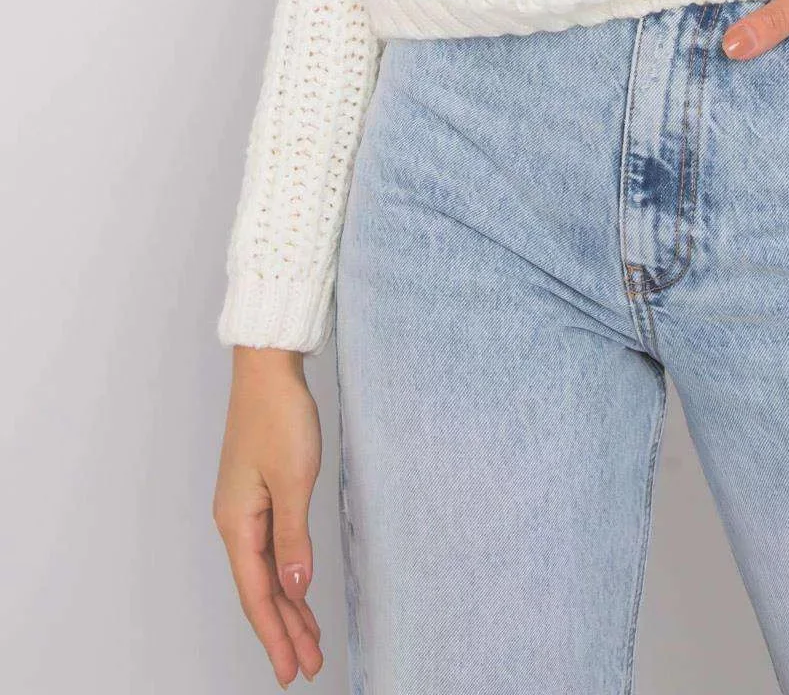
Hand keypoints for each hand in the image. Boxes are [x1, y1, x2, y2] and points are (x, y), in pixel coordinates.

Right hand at [213, 347, 324, 685]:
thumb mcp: (293, 478)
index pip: (257, 595)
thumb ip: (293, 537)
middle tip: (305, 668)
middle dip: (283, 631)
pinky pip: (271, 549)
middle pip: (259, 591)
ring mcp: (245, 509)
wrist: (268, 368)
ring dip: (288, 608)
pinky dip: (287, 575)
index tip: (291, 670)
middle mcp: (235, 522)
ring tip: (308, 642)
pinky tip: (299, 591)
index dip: (275, 635)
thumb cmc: (279, 415)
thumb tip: (295, 588)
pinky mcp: (259, 494)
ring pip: (266, 572)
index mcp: (237, 523)